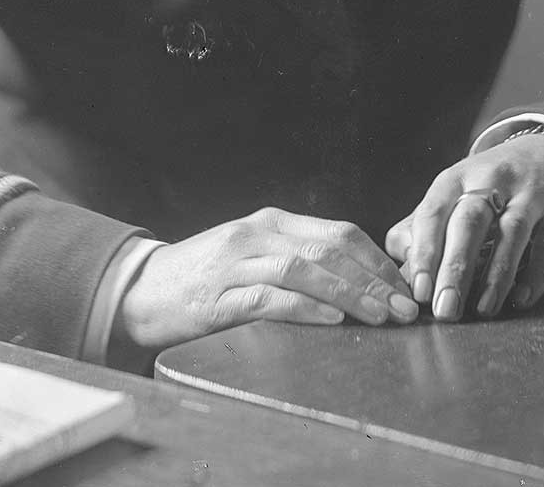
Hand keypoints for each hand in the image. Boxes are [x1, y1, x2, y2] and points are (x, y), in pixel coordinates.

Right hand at [114, 207, 417, 351]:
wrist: (139, 290)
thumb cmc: (202, 278)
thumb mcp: (252, 255)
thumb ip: (295, 259)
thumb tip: (353, 279)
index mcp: (270, 223)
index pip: (338, 233)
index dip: (376, 260)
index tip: (403, 286)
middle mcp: (256, 234)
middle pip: (330, 250)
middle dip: (374, 279)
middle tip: (404, 307)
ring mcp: (236, 263)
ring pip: (306, 270)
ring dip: (350, 293)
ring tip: (381, 316)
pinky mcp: (219, 296)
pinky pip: (271, 297)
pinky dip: (306, 307)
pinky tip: (333, 319)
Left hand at [385, 132, 543, 321]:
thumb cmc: (492, 184)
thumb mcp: (454, 193)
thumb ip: (423, 228)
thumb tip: (399, 272)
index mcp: (456, 178)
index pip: (433, 213)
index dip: (424, 252)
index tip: (419, 291)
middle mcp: (491, 180)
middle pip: (469, 223)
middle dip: (455, 268)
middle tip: (445, 309)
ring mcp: (528, 193)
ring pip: (510, 233)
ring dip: (495, 275)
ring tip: (482, 310)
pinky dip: (536, 273)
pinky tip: (522, 298)